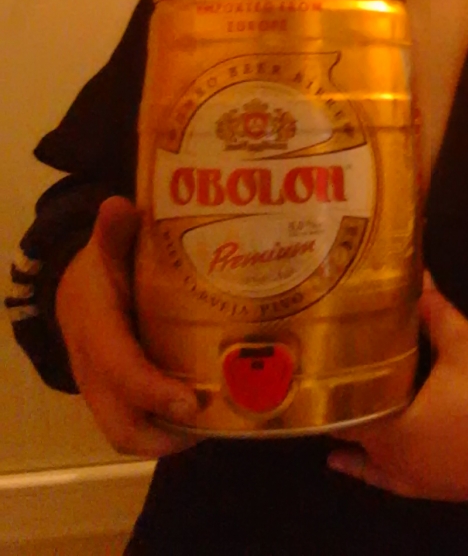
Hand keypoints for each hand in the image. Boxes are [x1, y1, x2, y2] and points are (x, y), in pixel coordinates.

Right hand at [55, 195, 198, 457]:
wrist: (71, 293)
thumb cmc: (99, 272)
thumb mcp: (104, 248)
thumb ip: (113, 231)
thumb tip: (118, 204)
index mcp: (95, 333)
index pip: (121, 371)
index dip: (154, 392)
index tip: (192, 402)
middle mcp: (97, 372)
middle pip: (122, 425)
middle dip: (166, 434)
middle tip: (216, 422)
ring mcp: (107, 391)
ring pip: (131, 432)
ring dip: (174, 436)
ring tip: (222, 422)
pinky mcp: (120, 398)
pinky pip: (139, 424)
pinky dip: (170, 427)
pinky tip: (211, 414)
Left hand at [327, 274, 467, 499]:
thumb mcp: (465, 342)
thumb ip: (431, 309)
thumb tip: (412, 272)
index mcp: (396, 427)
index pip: (344, 407)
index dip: (327, 384)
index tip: (313, 360)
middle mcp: (398, 461)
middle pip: (353, 432)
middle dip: (340, 404)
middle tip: (326, 370)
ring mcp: (418, 480)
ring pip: (370, 458)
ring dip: (353, 435)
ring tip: (333, 405)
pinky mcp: (438, 489)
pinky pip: (391, 480)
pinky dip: (370, 469)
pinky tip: (352, 462)